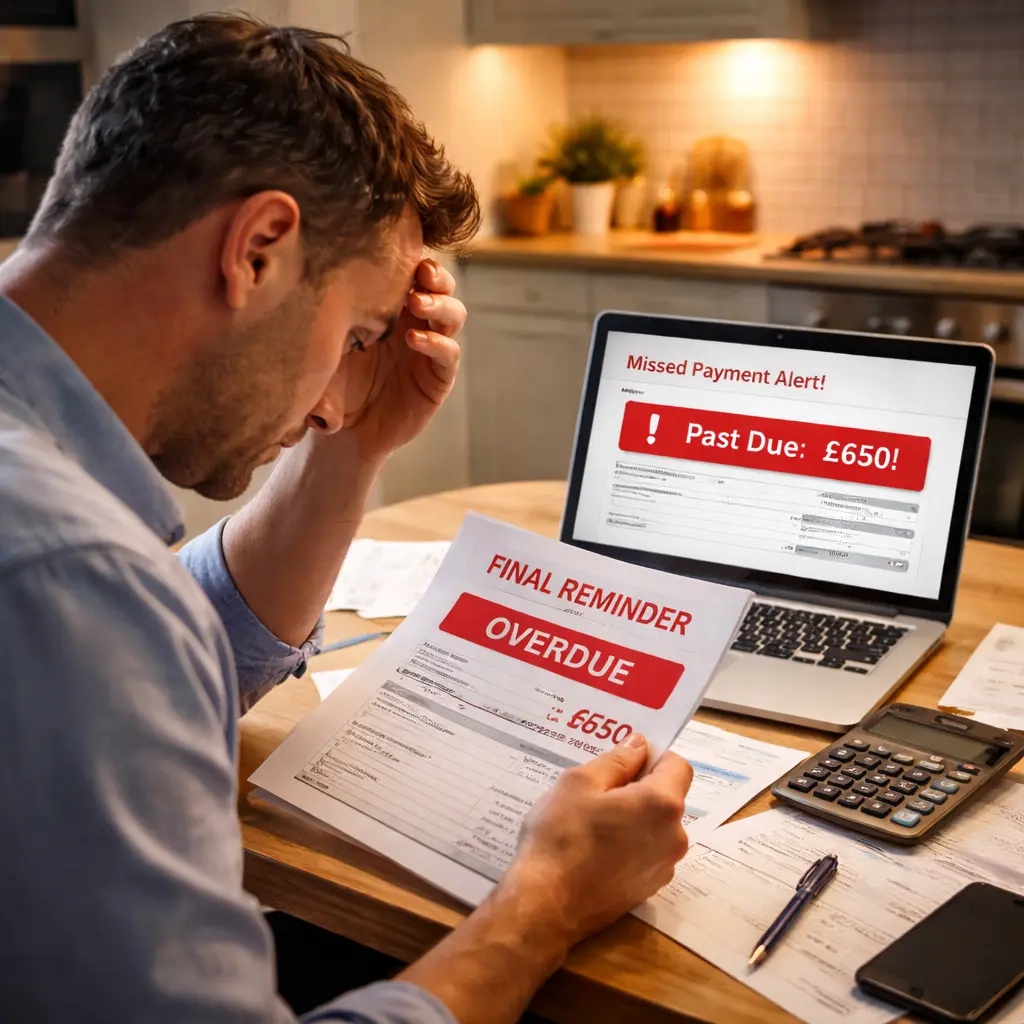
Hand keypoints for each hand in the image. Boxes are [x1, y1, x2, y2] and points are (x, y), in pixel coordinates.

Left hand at [341, 259, 466, 461]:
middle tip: (421, 273)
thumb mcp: (322, 350)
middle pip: (443, 287)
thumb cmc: (330, 387)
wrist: (343, 433)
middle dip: (436, 276)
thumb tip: (311, 293)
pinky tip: (415, 339)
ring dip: (440, 304)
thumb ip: (322, 326)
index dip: (413, 259)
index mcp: (391, 308)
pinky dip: (437, 343)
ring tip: (417, 303)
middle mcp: (415, 324)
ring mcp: (430, 351)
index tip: (400, 251)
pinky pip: (449, 354)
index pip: (413, 273)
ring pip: (453, 315)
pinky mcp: (438, 379)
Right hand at [501, 735, 692, 947]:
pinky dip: (630, 843)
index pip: (678, 764)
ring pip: (656, 825)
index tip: (621, 763)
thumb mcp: (579, 783)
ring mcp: (664, 867)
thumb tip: (638, 745)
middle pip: (668, 796)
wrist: (546, 905)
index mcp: (662, 805)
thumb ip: (616, 760)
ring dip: (634, 816)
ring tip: (593, 822)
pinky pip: (648, 851)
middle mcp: (675, 837)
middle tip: (598, 791)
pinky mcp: (649, 889)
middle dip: (640, 788)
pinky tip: (596, 849)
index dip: (652, 757)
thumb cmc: (561, 836)